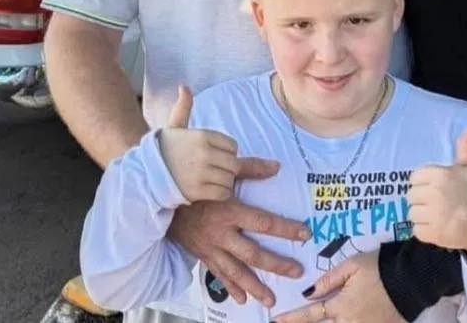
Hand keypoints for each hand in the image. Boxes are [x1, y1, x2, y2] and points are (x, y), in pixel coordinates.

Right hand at [157, 85, 241, 201]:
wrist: (144, 173)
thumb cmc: (163, 149)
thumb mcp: (173, 126)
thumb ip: (183, 107)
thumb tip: (184, 86)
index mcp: (202, 135)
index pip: (233, 145)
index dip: (226, 152)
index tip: (214, 156)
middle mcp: (204, 153)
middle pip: (234, 163)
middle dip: (227, 168)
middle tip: (214, 170)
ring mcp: (201, 172)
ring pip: (229, 179)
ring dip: (224, 182)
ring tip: (210, 180)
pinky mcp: (198, 191)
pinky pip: (223, 192)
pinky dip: (220, 193)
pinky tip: (208, 190)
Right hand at [167, 177, 311, 306]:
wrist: (161, 199)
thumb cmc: (195, 185)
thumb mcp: (222, 174)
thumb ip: (249, 169)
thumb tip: (276, 166)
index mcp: (229, 211)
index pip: (263, 222)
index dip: (285, 229)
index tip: (304, 234)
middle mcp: (222, 234)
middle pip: (252, 253)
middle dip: (276, 264)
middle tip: (296, 272)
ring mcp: (211, 248)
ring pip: (235, 271)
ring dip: (254, 286)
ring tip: (271, 300)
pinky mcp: (202, 255)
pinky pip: (218, 274)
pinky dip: (230, 287)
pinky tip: (242, 299)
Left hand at [272, 251, 403, 322]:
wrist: (412, 279)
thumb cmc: (380, 267)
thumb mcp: (352, 265)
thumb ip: (329, 279)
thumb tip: (308, 291)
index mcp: (341, 306)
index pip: (311, 315)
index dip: (291, 318)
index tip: (275, 320)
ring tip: (327, 321)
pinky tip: (343, 322)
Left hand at [407, 124, 466, 255]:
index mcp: (440, 174)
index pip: (416, 177)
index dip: (425, 182)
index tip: (438, 186)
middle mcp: (434, 193)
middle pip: (412, 195)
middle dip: (423, 199)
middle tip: (439, 202)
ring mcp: (434, 215)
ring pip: (413, 213)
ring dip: (423, 216)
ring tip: (438, 215)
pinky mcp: (435, 234)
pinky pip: (417, 230)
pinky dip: (425, 231)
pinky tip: (439, 227)